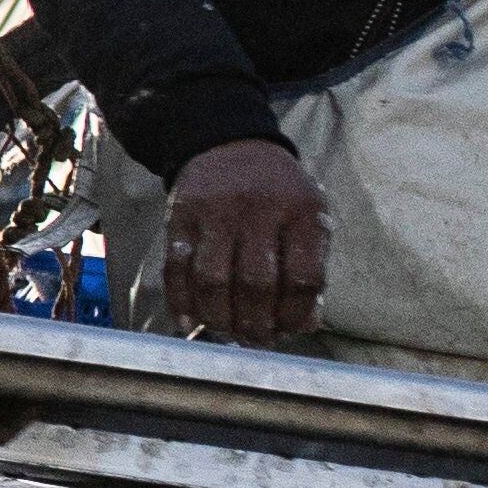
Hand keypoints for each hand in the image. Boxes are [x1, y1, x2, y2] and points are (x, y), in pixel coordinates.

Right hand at [160, 135, 332, 344]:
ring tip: (226, 332)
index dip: (295, 314)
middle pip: (256, 283)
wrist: (230, 145)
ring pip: (213, 278)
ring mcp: (215, 212)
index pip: (303, 277)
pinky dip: (180, 300)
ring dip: (219, 316)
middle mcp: (259, 210)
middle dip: (255, 323)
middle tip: (256, 341)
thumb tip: (307, 322)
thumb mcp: (309, 216)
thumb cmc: (278, 192)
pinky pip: (176, 266)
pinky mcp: (180, 215)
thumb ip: (310, 265)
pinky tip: (189, 322)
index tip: (289, 330)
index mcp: (302, 212)